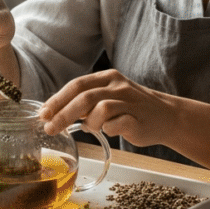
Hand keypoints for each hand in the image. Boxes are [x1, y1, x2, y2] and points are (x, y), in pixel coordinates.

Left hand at [39, 69, 174, 145]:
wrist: (166, 116)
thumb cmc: (130, 108)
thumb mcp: (107, 97)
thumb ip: (84, 103)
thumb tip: (55, 114)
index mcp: (106, 77)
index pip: (76, 85)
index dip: (57, 100)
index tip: (43, 114)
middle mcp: (117, 85)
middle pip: (84, 97)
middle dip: (63, 114)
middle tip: (50, 128)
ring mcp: (129, 101)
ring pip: (100, 108)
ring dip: (89, 122)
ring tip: (91, 128)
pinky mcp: (138, 118)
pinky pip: (116, 124)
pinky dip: (108, 129)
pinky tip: (109, 131)